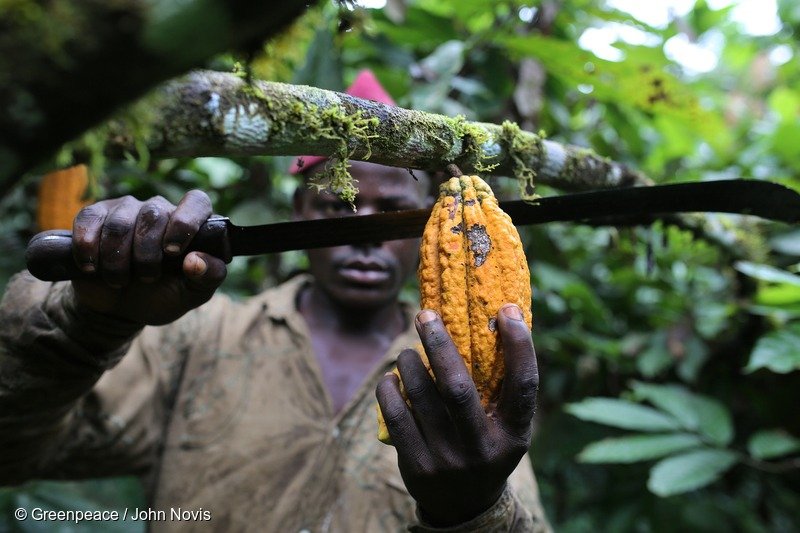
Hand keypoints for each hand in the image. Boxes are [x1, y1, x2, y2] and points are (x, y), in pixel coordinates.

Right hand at [68, 190, 226, 324]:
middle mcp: (159, 209)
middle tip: (145, 278)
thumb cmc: (162, 295)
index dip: (185, 223)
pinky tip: (91, 267)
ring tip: (119, 280)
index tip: (173, 252)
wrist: (119, 308)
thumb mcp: (192, 293)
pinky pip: (89, 219)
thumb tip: (196, 261)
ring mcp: (125, 209)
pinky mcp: (95, 216)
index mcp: (190, 223)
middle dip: (146, 254)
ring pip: (120, 222)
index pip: (196, 202)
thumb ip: (208, 277)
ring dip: (117, 259)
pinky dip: (88, 247)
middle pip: (152, 216)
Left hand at [376, 304, 538, 526]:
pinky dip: (389, 389)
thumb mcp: (505, 428)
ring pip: (421, 397)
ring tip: (408, 351)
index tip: (507, 310)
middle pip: (457, 388)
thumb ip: (500, 389)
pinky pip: (396, 416)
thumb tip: (489, 324)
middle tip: (425, 315)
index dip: (520, 346)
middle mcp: (482, 449)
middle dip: (439, 345)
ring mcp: (448, 460)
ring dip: (409, 363)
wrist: (462, 506)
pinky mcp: (417, 466)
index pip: (523, 385)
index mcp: (514, 435)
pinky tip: (391, 378)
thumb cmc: (485, 447)